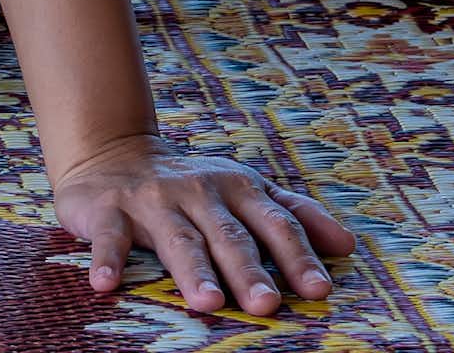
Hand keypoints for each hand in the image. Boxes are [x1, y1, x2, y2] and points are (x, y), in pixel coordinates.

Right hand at [50, 133, 352, 316]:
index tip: (318, 290)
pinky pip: (108, 236)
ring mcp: (152, 199)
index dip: (296, 256)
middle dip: (248, 269)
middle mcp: (197, 190)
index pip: (274, 223)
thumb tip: (348, 246)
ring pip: (177, 238)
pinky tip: (105, 284)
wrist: (111, 149)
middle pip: (228, 235)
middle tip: (267, 304)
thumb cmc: (192, 186)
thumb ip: (293, 215)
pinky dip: (107, 259)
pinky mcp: (107, 209)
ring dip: (193, 269)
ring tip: (209, 302)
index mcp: (236, 187)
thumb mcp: (243, 190)